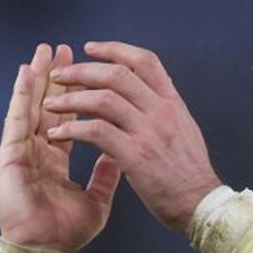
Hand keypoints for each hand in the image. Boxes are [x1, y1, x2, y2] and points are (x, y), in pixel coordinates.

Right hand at [0, 43, 121, 252]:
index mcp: (56, 159)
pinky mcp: (9, 156)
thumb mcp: (96, 201)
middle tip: (63, 48)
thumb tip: (119, 153)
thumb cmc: (64, 233)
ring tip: (44, 51)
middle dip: (57, 76)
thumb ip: (106, 176)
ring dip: (37, 78)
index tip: (88, 71)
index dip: (78, 95)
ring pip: (31, 106)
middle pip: (48, 105)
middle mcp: (38, 151)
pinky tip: (25, 75)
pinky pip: (16, 120)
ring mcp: (22, 152)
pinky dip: (20, 97)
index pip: (69, 119)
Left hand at [42, 41, 221, 235]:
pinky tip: (58, 134)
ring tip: (51, 105)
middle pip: (117, 74)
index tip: (90, 48)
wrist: (201, 204)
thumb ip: (163, 111)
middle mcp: (161, 111)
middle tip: (59, 76)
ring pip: (102, 99)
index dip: (114, 50)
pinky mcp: (135, 155)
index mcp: (172, 103)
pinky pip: (96, 132)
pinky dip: (72, 129)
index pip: (144, 61)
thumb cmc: (189, 174)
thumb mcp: (184, 130)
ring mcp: (148, 131)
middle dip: (82, 70)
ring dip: (71, 99)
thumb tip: (145, 97)